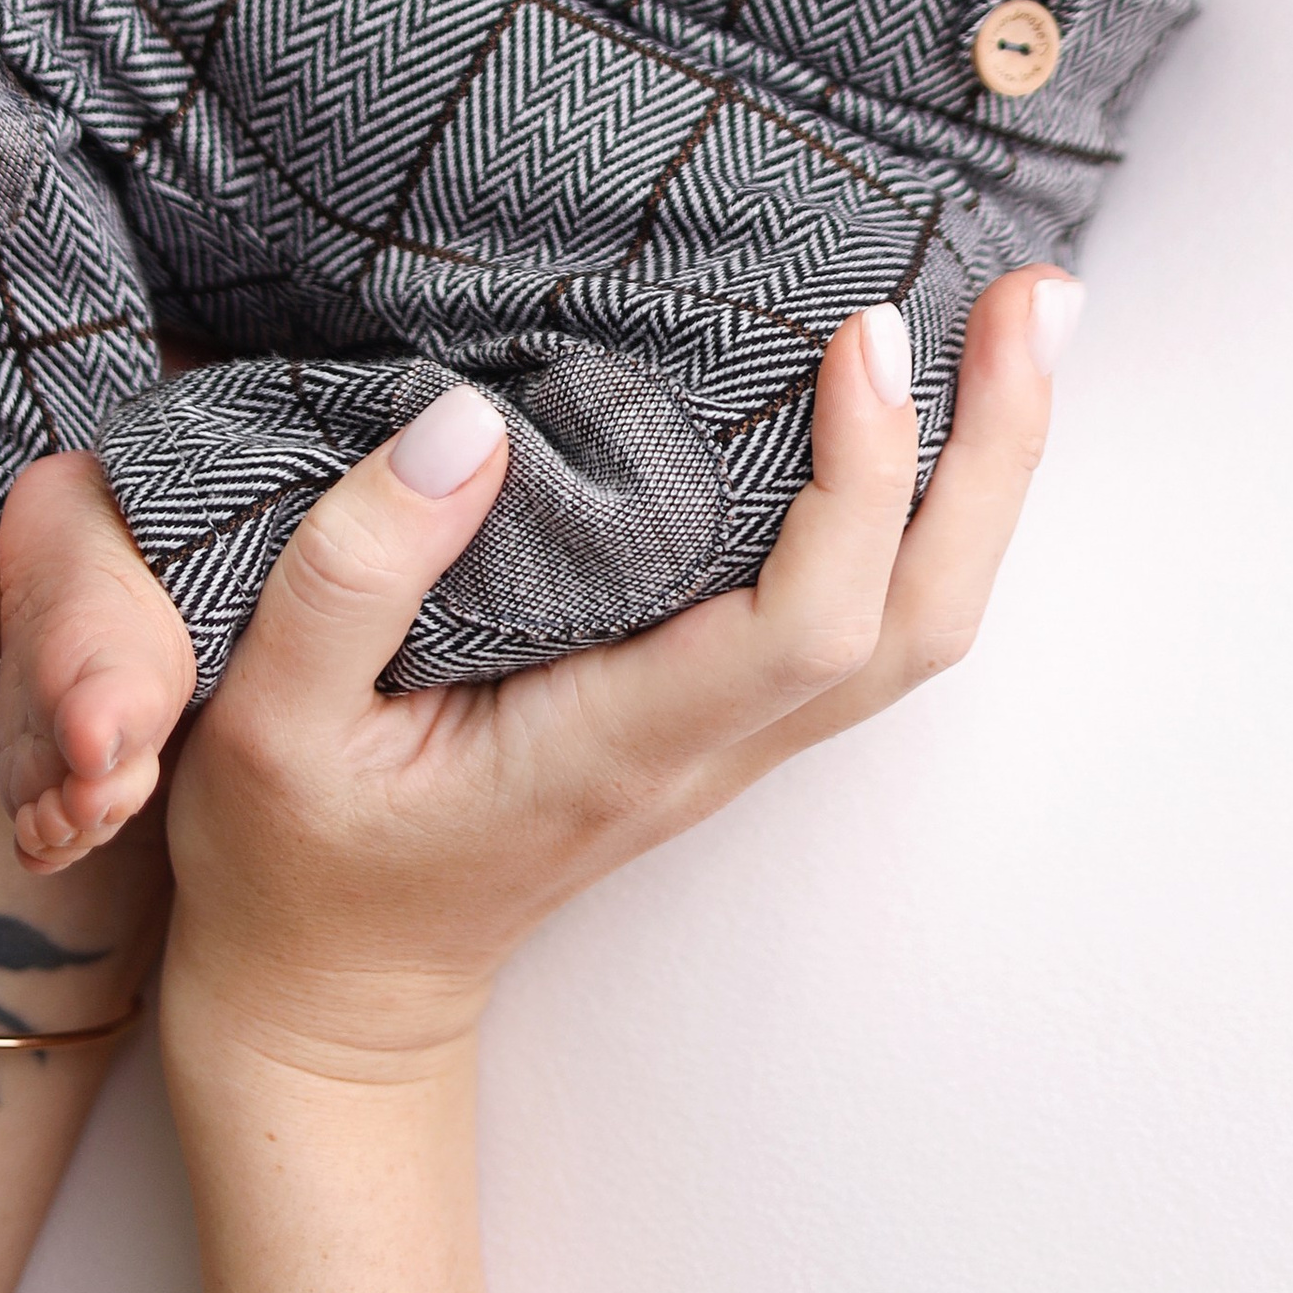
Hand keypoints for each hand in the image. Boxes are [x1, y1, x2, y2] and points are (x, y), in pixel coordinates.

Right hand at [155, 269, 1070, 1292]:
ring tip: (1021, 317)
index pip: (807, 626)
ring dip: (988, 471)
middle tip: (1030, 296)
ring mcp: (730, 736)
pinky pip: (871, 606)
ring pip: (920, 619)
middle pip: (920, 622)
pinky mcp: (722, 707)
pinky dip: (931, 498)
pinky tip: (933, 402)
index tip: (865, 335)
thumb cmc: (296, 856)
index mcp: (617, 745)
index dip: (864, 481)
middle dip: (995, 457)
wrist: (330, 996)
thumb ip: (350, 576)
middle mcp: (709, 745)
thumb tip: (468, 425)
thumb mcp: (261, 718)